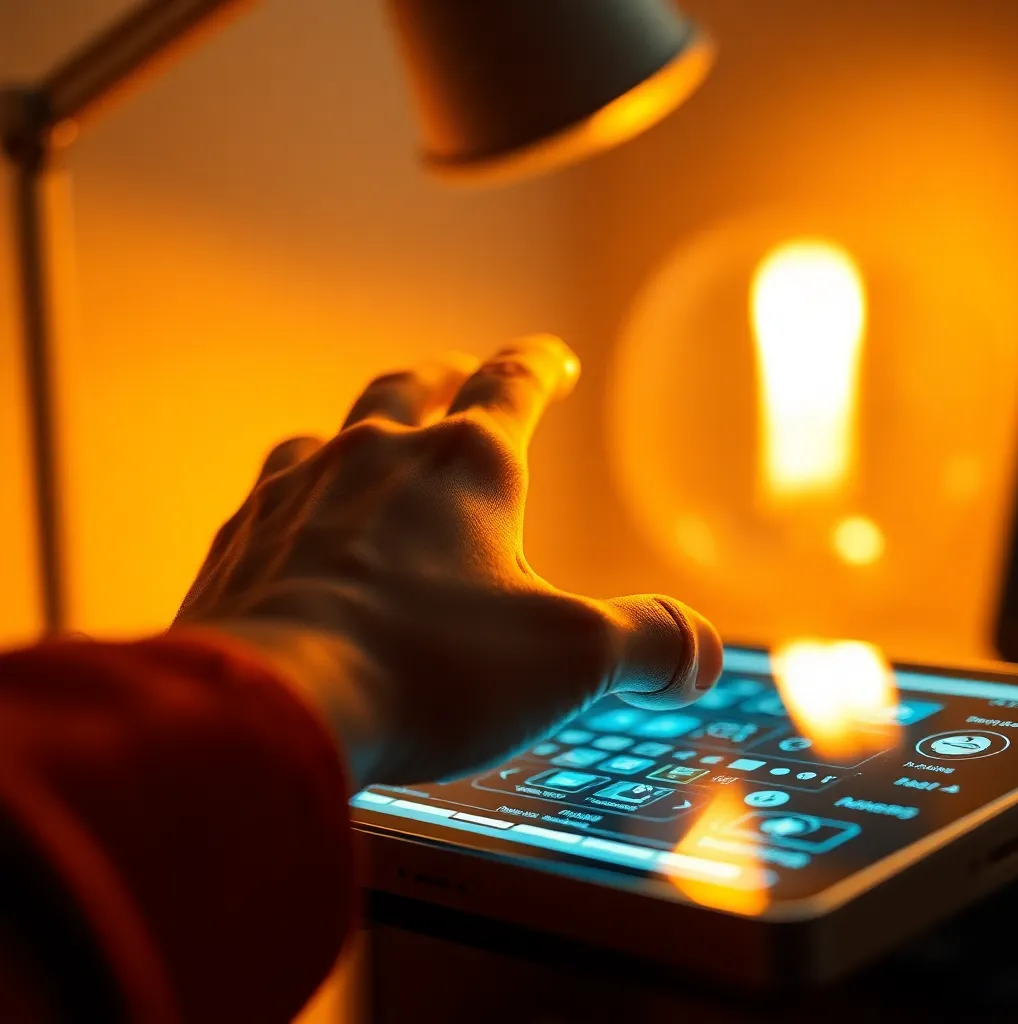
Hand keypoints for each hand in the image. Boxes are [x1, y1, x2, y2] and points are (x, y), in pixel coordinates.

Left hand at [173, 336, 721, 787]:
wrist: (277, 702)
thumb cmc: (428, 667)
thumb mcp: (569, 659)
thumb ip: (646, 644)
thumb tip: (697, 652)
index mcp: (466, 467)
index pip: (514, 386)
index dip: (540, 366)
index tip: (551, 355)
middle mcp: (377, 458)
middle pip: (414, 388)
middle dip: (446, 378)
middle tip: (459, 373)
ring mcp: (301, 491)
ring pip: (337, 432)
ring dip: (365, 430)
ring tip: (374, 442)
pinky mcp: (245, 539)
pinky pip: (275, 493)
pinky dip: (300, 494)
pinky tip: (299, 520)